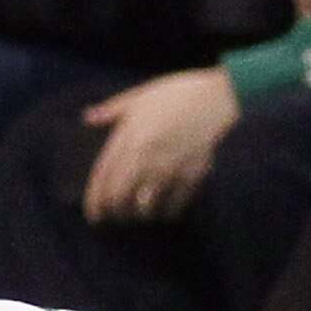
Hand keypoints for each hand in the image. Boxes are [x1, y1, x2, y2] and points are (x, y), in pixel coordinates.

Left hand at [81, 68, 237, 225]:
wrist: (222, 97)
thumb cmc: (180, 93)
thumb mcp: (141, 96)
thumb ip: (112, 110)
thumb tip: (88, 117)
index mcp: (129, 137)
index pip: (104, 176)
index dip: (95, 199)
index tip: (94, 214)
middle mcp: (146, 156)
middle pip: (121, 197)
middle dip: (115, 212)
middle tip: (115, 217)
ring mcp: (170, 168)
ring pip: (146, 206)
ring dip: (140, 215)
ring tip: (139, 215)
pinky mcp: (193, 175)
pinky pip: (175, 204)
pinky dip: (168, 212)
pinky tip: (166, 212)